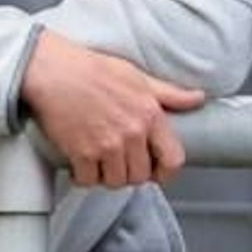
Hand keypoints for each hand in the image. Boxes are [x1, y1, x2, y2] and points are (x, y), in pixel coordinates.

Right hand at [20, 31, 205, 187]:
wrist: (53, 71)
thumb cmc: (93, 69)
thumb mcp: (138, 77)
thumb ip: (169, 94)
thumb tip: (198, 98)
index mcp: (150, 114)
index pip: (173, 158)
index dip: (167, 172)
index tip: (157, 173)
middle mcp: (132, 132)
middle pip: (141, 176)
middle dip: (131, 173)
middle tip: (119, 161)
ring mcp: (107, 145)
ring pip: (115, 182)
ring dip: (107, 176)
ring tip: (100, 161)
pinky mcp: (81, 153)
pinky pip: (88, 181)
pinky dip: (83, 177)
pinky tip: (80, 164)